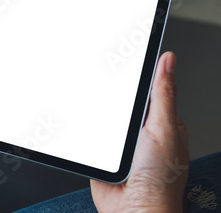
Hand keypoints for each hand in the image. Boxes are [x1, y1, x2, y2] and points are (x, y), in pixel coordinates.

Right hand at [90, 52, 188, 212]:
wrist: (132, 211)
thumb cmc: (158, 180)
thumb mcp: (164, 129)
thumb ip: (163, 96)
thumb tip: (168, 61)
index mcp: (162, 121)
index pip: (150, 87)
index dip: (138, 70)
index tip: (126, 52)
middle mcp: (141, 130)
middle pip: (124, 99)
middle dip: (112, 89)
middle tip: (98, 70)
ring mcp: (121, 142)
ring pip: (105, 114)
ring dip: (97, 108)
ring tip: (86, 92)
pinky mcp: (103, 152)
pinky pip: (91, 132)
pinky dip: (85, 125)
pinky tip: (81, 117)